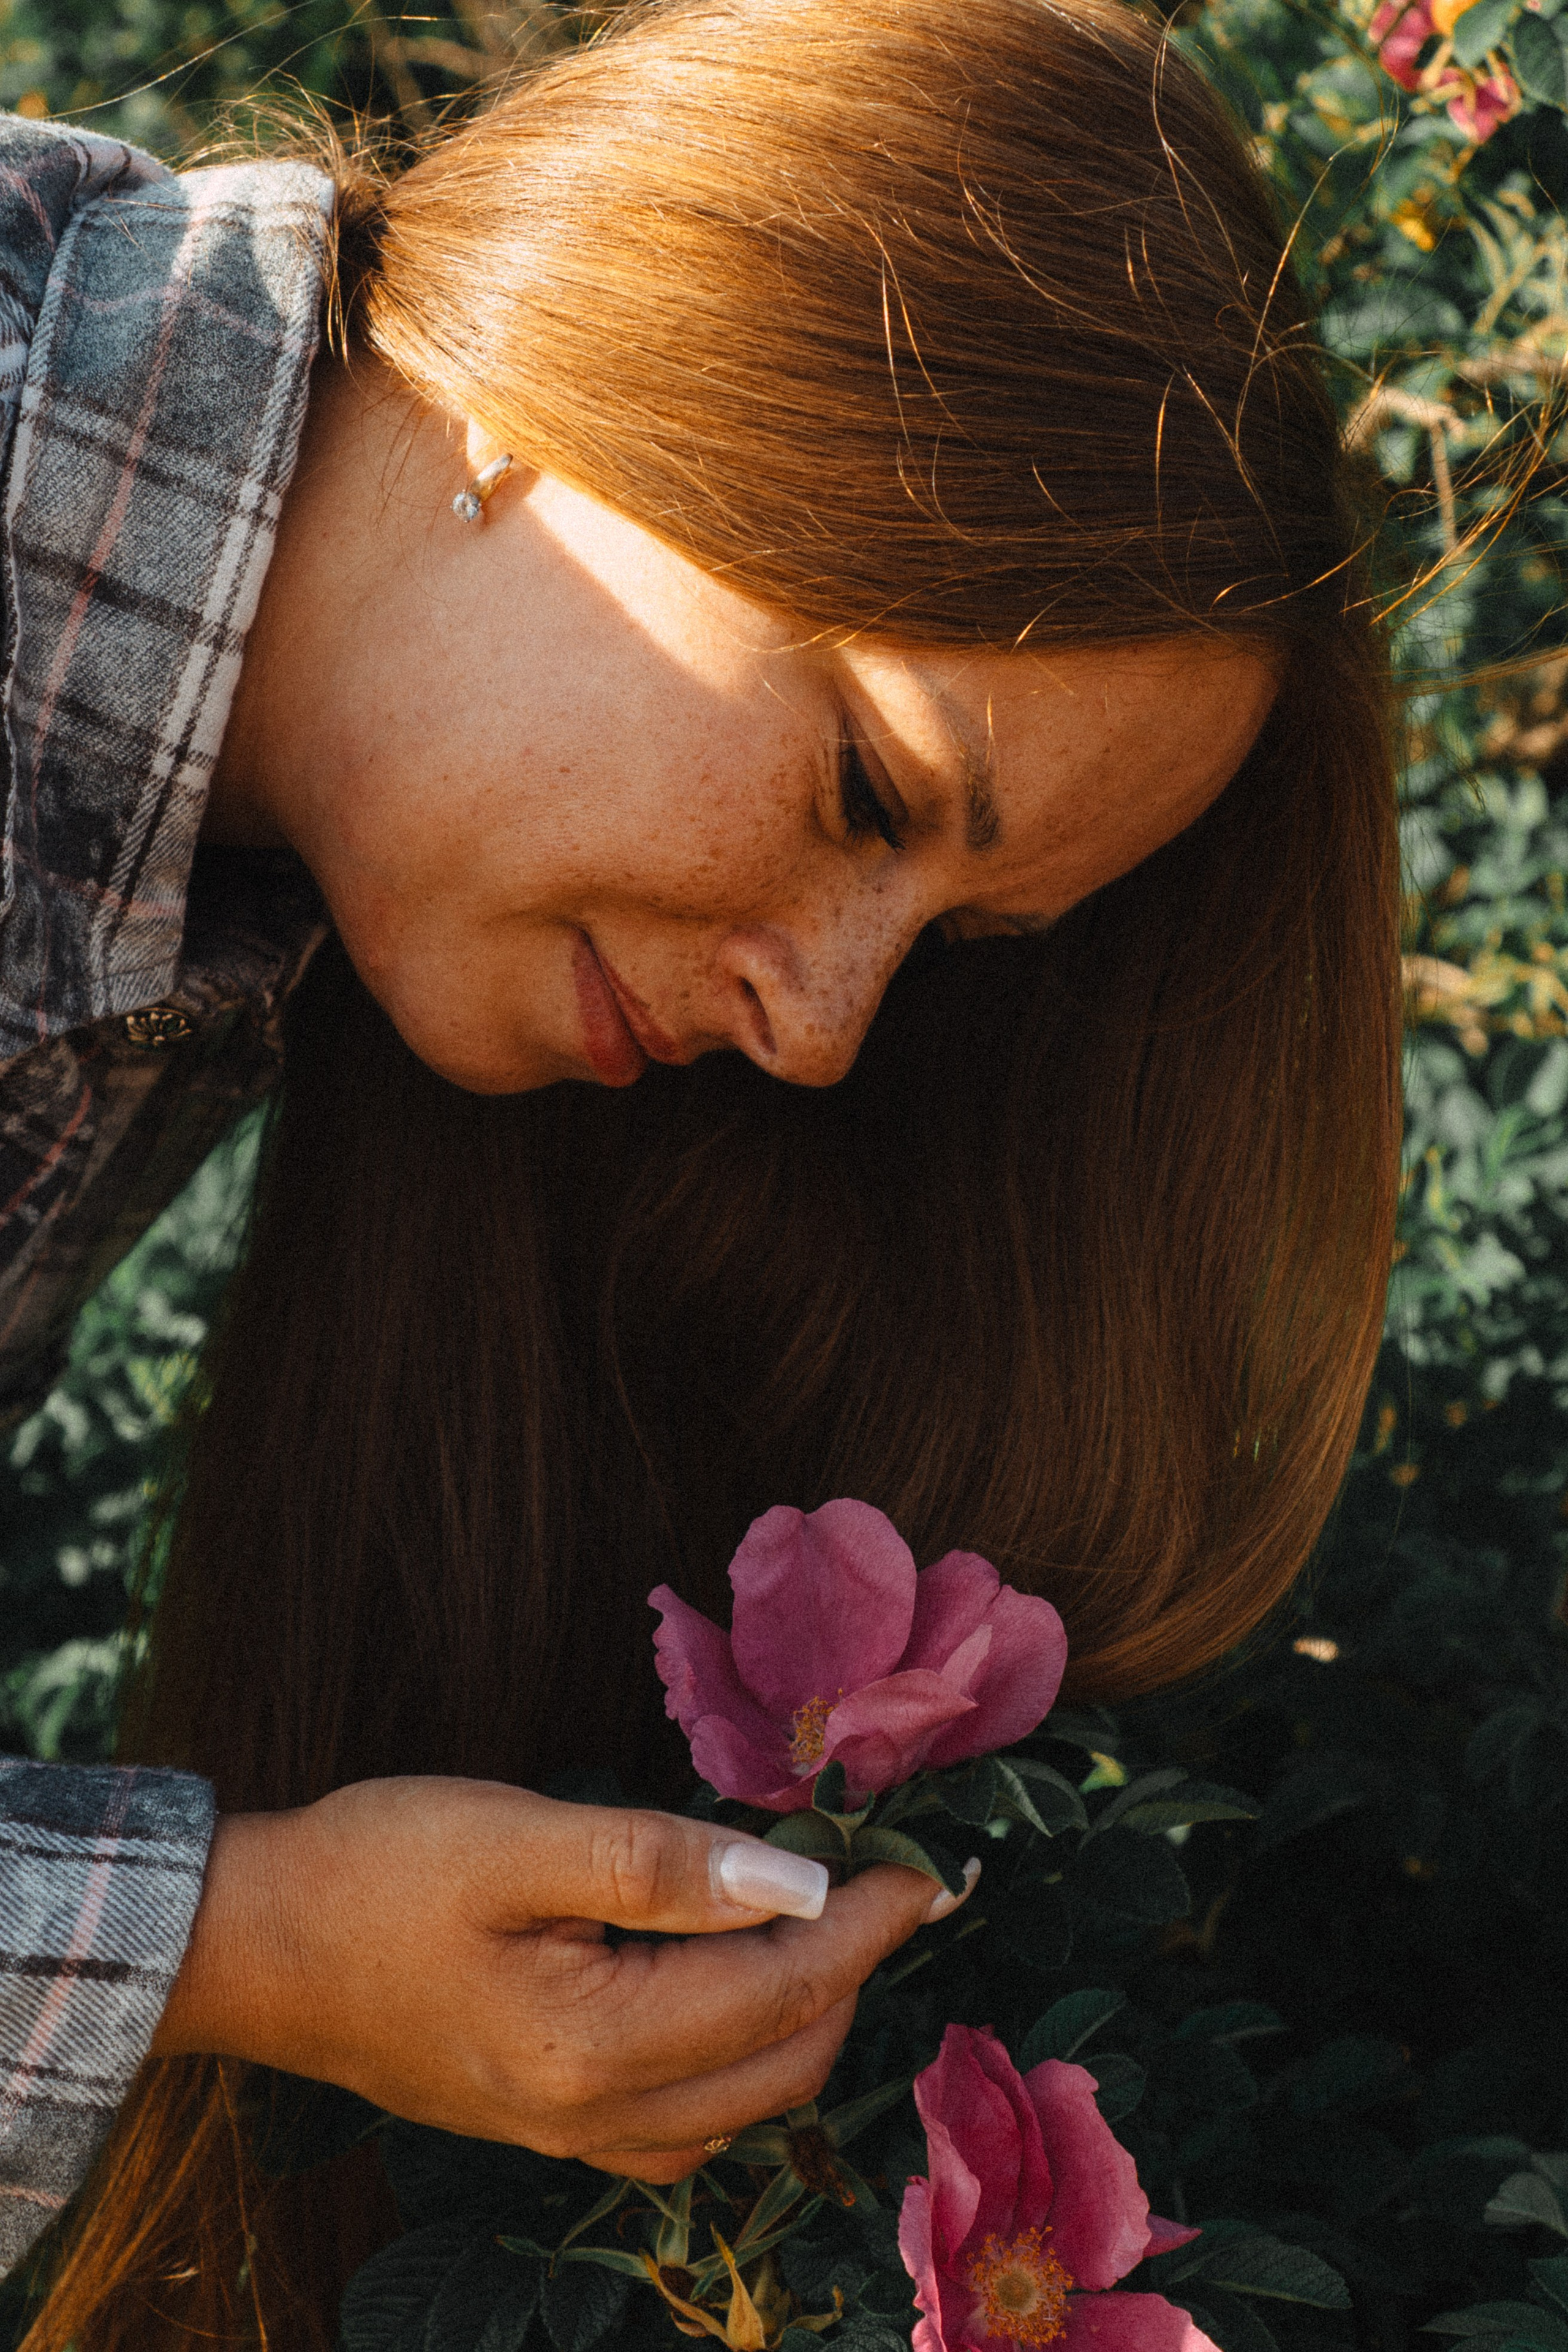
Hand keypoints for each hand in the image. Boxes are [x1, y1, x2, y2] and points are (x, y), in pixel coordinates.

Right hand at [153, 1776, 970, 2180]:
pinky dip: (741, 2061)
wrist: (257, 1948)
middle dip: (851, 1972)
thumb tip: (797, 1879)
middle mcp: (595, 2116)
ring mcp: (570, 2134)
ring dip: (802, 2020)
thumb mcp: (516, 1836)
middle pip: (783, 2061)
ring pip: (744, 2104)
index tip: (931, 1870)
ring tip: (823, 1923)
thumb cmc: (377, 1871)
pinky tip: (733, 1992)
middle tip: (881, 1881)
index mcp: (596, 2044)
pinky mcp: (547, 2123)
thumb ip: (660, 1862)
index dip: (869, 1923)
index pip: (783, 1987)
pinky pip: (687, 2123)